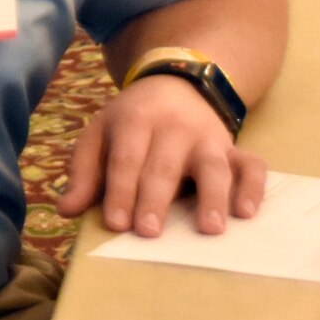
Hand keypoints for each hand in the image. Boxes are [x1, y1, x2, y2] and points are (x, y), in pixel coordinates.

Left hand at [56, 74, 266, 236]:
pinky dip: (254, 187)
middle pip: (163, 165)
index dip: (119, 190)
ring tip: (210, 229)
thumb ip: (84, 173)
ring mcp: (209, 138)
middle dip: (155, 199)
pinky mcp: (236, 149)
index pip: (125, 159)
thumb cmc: (131, 123)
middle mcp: (174, 127)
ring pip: (213, 165)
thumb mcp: (100, 135)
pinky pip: (252, 166)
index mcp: (134, 121)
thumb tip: (65, 210)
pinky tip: (247, 213)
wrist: (175, 85)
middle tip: (148, 233)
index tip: (115, 223)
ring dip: (213, 197)